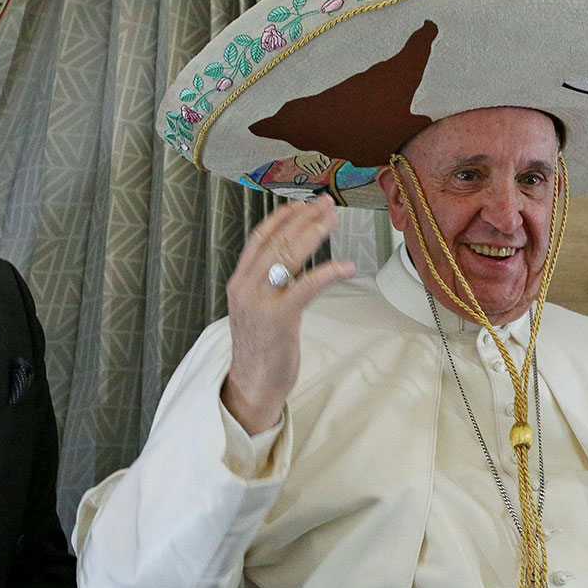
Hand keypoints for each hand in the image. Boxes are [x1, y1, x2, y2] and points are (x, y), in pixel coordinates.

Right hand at [222, 195, 355, 433]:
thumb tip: (291, 260)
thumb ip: (268, 283)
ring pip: (287, 256)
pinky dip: (327, 272)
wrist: (251, 384)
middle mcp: (245, 286)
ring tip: (333, 219)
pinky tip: (347, 265)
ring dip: (313, 233)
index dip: (282, 217)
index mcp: (239, 281)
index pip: (259, 238)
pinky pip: (305, 286)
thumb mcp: (257, 308)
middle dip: (303, 218)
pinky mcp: (279, 318)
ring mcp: (260, 301)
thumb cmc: (261, 347)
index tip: (302, 203)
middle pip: (276, 241)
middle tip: (326, 203)